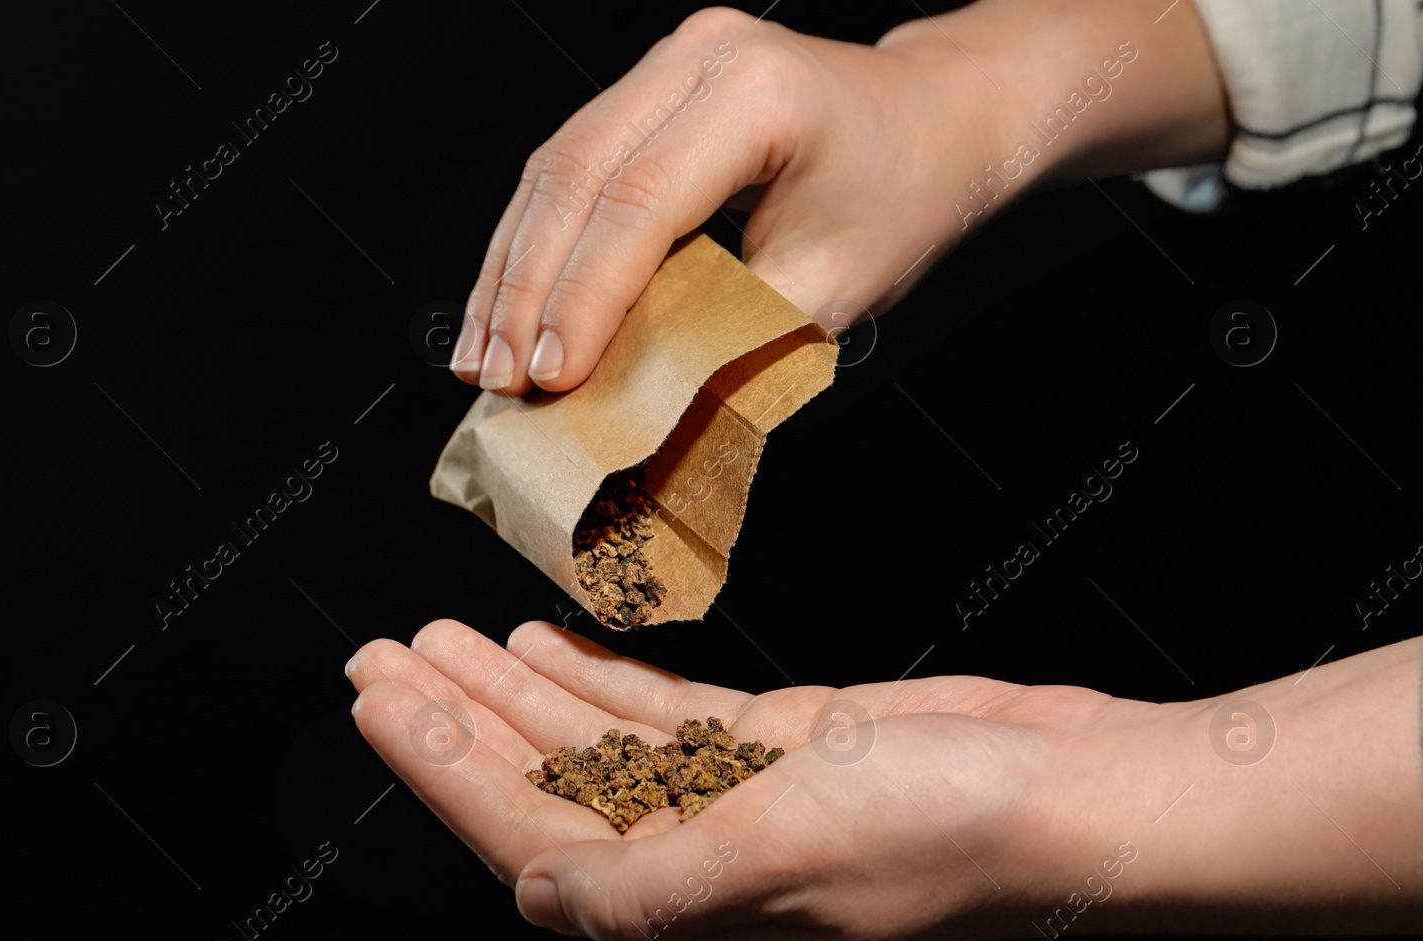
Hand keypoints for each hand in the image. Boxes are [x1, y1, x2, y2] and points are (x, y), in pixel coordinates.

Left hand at [346, 619, 1138, 940]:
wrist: (1063, 790)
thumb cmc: (939, 829)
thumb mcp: (775, 855)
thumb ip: (643, 886)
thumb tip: (535, 890)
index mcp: (680, 910)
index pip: (524, 835)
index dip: (441, 770)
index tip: (381, 700)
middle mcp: (693, 862)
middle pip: (538, 786)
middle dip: (455, 721)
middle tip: (382, 657)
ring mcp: (733, 802)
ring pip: (590, 742)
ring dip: (513, 690)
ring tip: (443, 634)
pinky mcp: (776, 749)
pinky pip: (658, 713)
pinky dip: (597, 679)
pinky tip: (545, 644)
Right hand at [449, 1, 1228, 396]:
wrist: (940, 120)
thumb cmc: (905, 198)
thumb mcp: (828, 290)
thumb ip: (726, 339)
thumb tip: (625, 402)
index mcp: (758, 95)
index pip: (639, 202)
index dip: (583, 299)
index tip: (551, 379)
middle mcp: (702, 56)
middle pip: (574, 176)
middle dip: (525, 291)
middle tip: (498, 380)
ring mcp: (672, 59)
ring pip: (554, 167)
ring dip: (511, 269)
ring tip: (481, 355)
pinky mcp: (653, 83)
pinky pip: (571, 162)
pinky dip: (535, 240)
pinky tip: (505, 302)